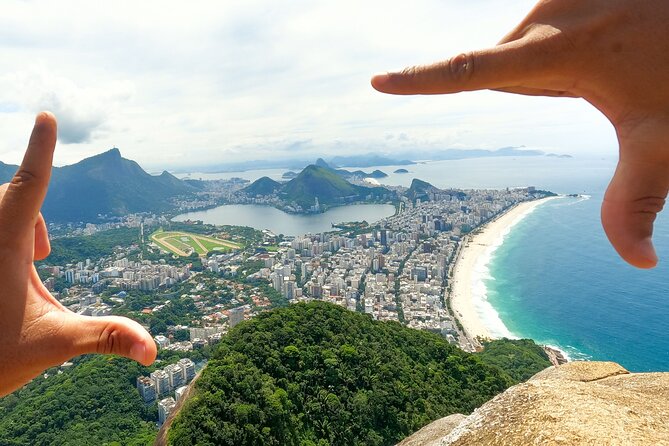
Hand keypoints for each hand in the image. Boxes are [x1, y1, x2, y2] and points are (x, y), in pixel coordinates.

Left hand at [0, 112, 155, 397]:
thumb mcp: (55, 344)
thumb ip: (105, 337)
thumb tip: (152, 350)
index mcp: (2, 246)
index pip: (29, 187)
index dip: (40, 151)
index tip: (45, 116)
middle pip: (12, 196)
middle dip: (35, 214)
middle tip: (47, 256)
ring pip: (0, 209)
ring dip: (23, 223)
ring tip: (39, 260)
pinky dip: (11, 231)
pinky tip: (19, 268)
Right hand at [372, 0, 668, 268]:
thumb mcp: (662, 136)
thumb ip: (637, 197)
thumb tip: (638, 261)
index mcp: (559, 50)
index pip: (472, 72)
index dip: (422, 82)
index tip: (379, 82)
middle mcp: (547, 15)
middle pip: (505, 68)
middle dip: (537, 87)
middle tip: (602, 85)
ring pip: (522, 49)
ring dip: (552, 67)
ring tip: (611, 63)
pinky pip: (540, 27)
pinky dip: (559, 45)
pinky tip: (607, 45)